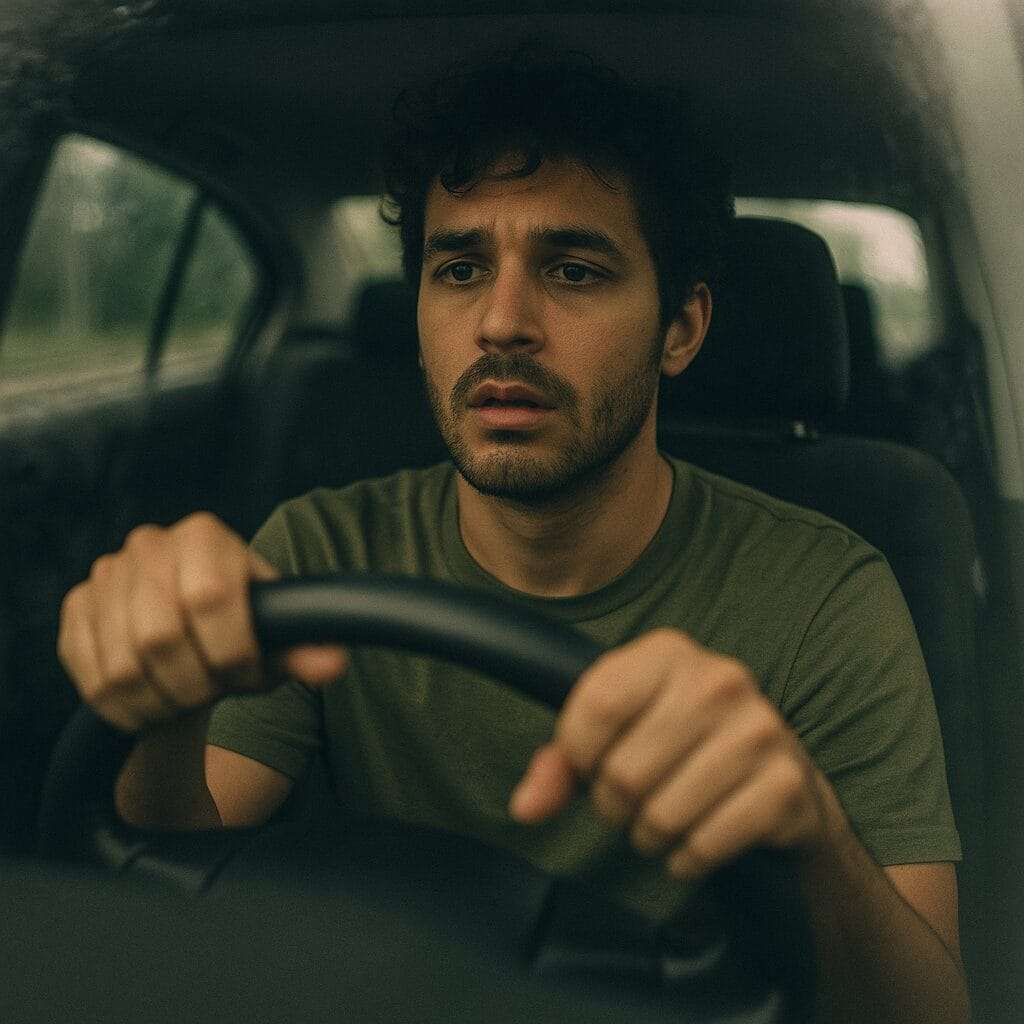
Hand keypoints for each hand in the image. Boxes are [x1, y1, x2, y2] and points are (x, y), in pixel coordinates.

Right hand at [58, 512, 348, 732]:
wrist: (191, 632)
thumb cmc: (242, 630)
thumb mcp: (276, 637)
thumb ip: (302, 649)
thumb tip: (332, 665)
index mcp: (205, 535)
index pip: (210, 597)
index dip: (231, 653)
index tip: (246, 677)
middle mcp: (149, 543)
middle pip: (160, 636)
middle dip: (195, 683)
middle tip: (213, 693)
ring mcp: (106, 574)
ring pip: (123, 665)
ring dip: (161, 702)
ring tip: (186, 701)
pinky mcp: (76, 609)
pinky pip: (92, 679)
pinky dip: (128, 709)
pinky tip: (153, 705)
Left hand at [509, 628, 830, 879]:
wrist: (779, 784)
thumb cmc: (680, 751)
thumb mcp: (617, 734)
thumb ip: (561, 762)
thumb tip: (526, 807)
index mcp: (669, 652)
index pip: (596, 706)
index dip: (579, 755)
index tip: (591, 765)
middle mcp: (719, 679)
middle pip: (623, 771)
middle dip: (613, 806)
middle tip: (631, 804)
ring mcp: (759, 730)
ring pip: (662, 814)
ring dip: (648, 836)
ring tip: (661, 822)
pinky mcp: (785, 785)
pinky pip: (706, 844)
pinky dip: (687, 859)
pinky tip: (694, 844)